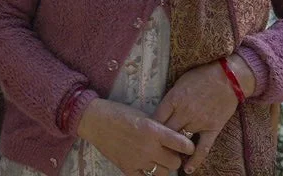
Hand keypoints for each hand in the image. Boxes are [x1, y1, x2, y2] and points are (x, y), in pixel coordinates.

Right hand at [77, 98, 194, 174]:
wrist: (95, 120)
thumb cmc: (120, 113)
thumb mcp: (144, 116)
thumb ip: (160, 129)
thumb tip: (178, 140)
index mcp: (154, 130)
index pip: (183, 145)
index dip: (188, 146)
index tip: (186, 146)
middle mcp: (148, 147)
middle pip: (175, 163)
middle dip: (175, 158)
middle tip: (169, 152)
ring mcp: (138, 160)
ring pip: (163, 173)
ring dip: (163, 166)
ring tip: (156, 158)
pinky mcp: (127, 169)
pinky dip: (147, 172)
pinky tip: (145, 164)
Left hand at [154, 55, 255, 173]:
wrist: (228, 77)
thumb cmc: (202, 76)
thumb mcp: (179, 82)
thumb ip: (170, 97)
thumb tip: (160, 110)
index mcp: (173, 99)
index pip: (156, 119)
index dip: (149, 129)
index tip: (145, 134)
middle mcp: (184, 112)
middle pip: (166, 133)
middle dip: (158, 142)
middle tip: (153, 148)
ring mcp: (198, 122)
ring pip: (181, 141)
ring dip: (174, 150)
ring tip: (166, 158)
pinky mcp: (213, 128)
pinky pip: (203, 147)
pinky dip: (195, 159)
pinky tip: (188, 169)